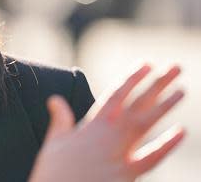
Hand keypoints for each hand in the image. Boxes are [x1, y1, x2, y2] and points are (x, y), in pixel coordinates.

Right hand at [29, 64, 184, 181]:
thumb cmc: (53, 172)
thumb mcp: (54, 142)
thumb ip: (60, 119)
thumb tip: (55, 100)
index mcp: (92, 124)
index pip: (116, 94)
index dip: (132, 78)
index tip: (146, 64)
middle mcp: (110, 134)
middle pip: (138, 104)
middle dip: (157, 84)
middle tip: (175, 68)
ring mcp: (121, 153)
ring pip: (147, 124)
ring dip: (165, 106)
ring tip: (182, 91)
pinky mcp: (128, 174)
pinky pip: (152, 158)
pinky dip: (167, 145)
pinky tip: (181, 131)